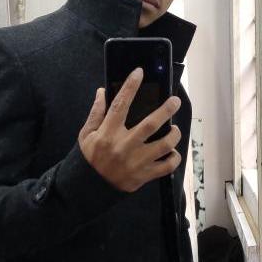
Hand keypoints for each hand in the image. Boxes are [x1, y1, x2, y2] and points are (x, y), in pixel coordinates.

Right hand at [78, 68, 181, 191]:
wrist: (90, 188)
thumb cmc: (90, 158)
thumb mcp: (86, 135)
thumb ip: (95, 113)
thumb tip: (102, 91)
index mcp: (108, 133)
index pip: (120, 104)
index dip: (130, 87)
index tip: (139, 73)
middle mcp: (124, 146)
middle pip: (151, 124)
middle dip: (166, 110)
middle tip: (175, 101)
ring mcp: (136, 162)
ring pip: (164, 145)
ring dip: (174, 135)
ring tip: (175, 129)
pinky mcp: (144, 175)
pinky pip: (167, 166)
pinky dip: (174, 158)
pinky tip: (172, 152)